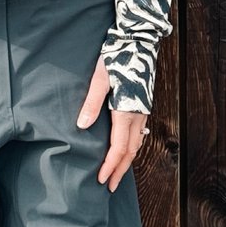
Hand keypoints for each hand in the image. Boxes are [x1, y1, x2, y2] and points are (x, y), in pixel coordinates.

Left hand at [76, 55, 149, 191]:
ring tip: (116, 172)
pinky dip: (132, 146)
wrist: (139, 40)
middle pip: (130, 152)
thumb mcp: (100, 78)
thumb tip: (81, 126)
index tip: (101, 180)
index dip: (110, 166)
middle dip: (119, 170)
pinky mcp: (144, 104)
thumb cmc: (117, 56)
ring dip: (126, 161)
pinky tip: (126, 148)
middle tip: (110, 186)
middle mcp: (139, 115)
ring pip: (137, 143)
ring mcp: (143, 111)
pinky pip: (139, 133)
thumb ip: (91, 103)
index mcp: (127, 112)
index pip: (119, 149)